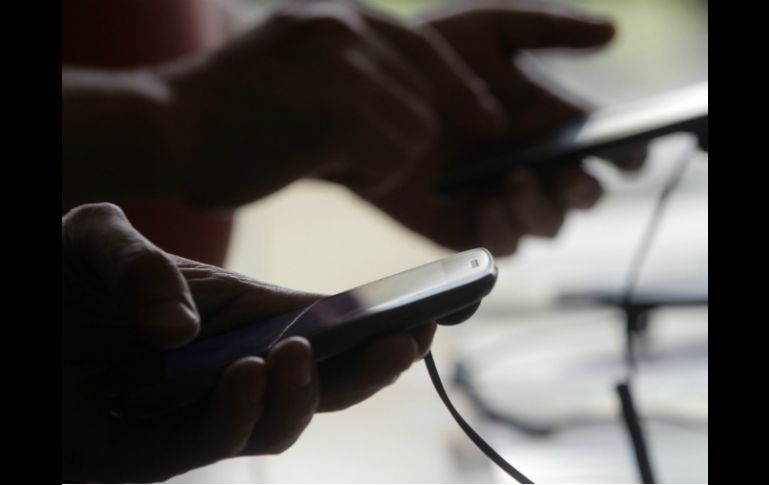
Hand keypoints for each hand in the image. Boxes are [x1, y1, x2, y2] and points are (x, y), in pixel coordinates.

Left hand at [62, 203, 434, 481]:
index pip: (325, 330)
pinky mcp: (146, 452)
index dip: (378, 328)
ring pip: (277, 424)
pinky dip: (238, 414)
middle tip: (406, 341)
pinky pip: (209, 445)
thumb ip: (140, 264)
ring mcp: (194, 411)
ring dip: (302, 395)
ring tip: (296, 353)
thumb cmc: (55, 274)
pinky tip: (248, 371)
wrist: (9, 314)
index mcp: (241, 317)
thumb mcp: (97, 238)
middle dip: (369, 371)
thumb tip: (185, 331)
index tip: (430, 313)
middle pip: (320, 385)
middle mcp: (231, 368)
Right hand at [164, 0, 504, 207]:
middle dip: (396, 135)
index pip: (424, 48)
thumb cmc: (227, 115)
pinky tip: (311, 160)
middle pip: (424, 98)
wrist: (165, 127)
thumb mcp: (297, 69)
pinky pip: (392, 158)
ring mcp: (345, 65)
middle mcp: (347, 29)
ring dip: (378, 158)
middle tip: (339, 145)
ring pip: (414, 132)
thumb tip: (419, 112)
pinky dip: (363, 173)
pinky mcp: (341, 109)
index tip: (490, 117)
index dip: (460, 87)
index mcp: (337, 17)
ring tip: (314, 150)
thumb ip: (355, 76)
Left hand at [347, 0, 645, 255]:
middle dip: (585, 189)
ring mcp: (501, 199)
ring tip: (515, 179)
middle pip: (585, 195)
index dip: (629, 154)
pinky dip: (504, 231)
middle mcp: (535, 165)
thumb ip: (548, 29)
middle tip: (569, 171)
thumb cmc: (432, 57)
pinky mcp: (464, 226)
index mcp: (552, 124)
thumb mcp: (490, 31)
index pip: (608, 149)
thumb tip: (611, 31)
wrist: (367, 93)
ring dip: (543, 209)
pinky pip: (502, 244)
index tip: (629, 151)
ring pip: (548, 225)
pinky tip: (487, 205)